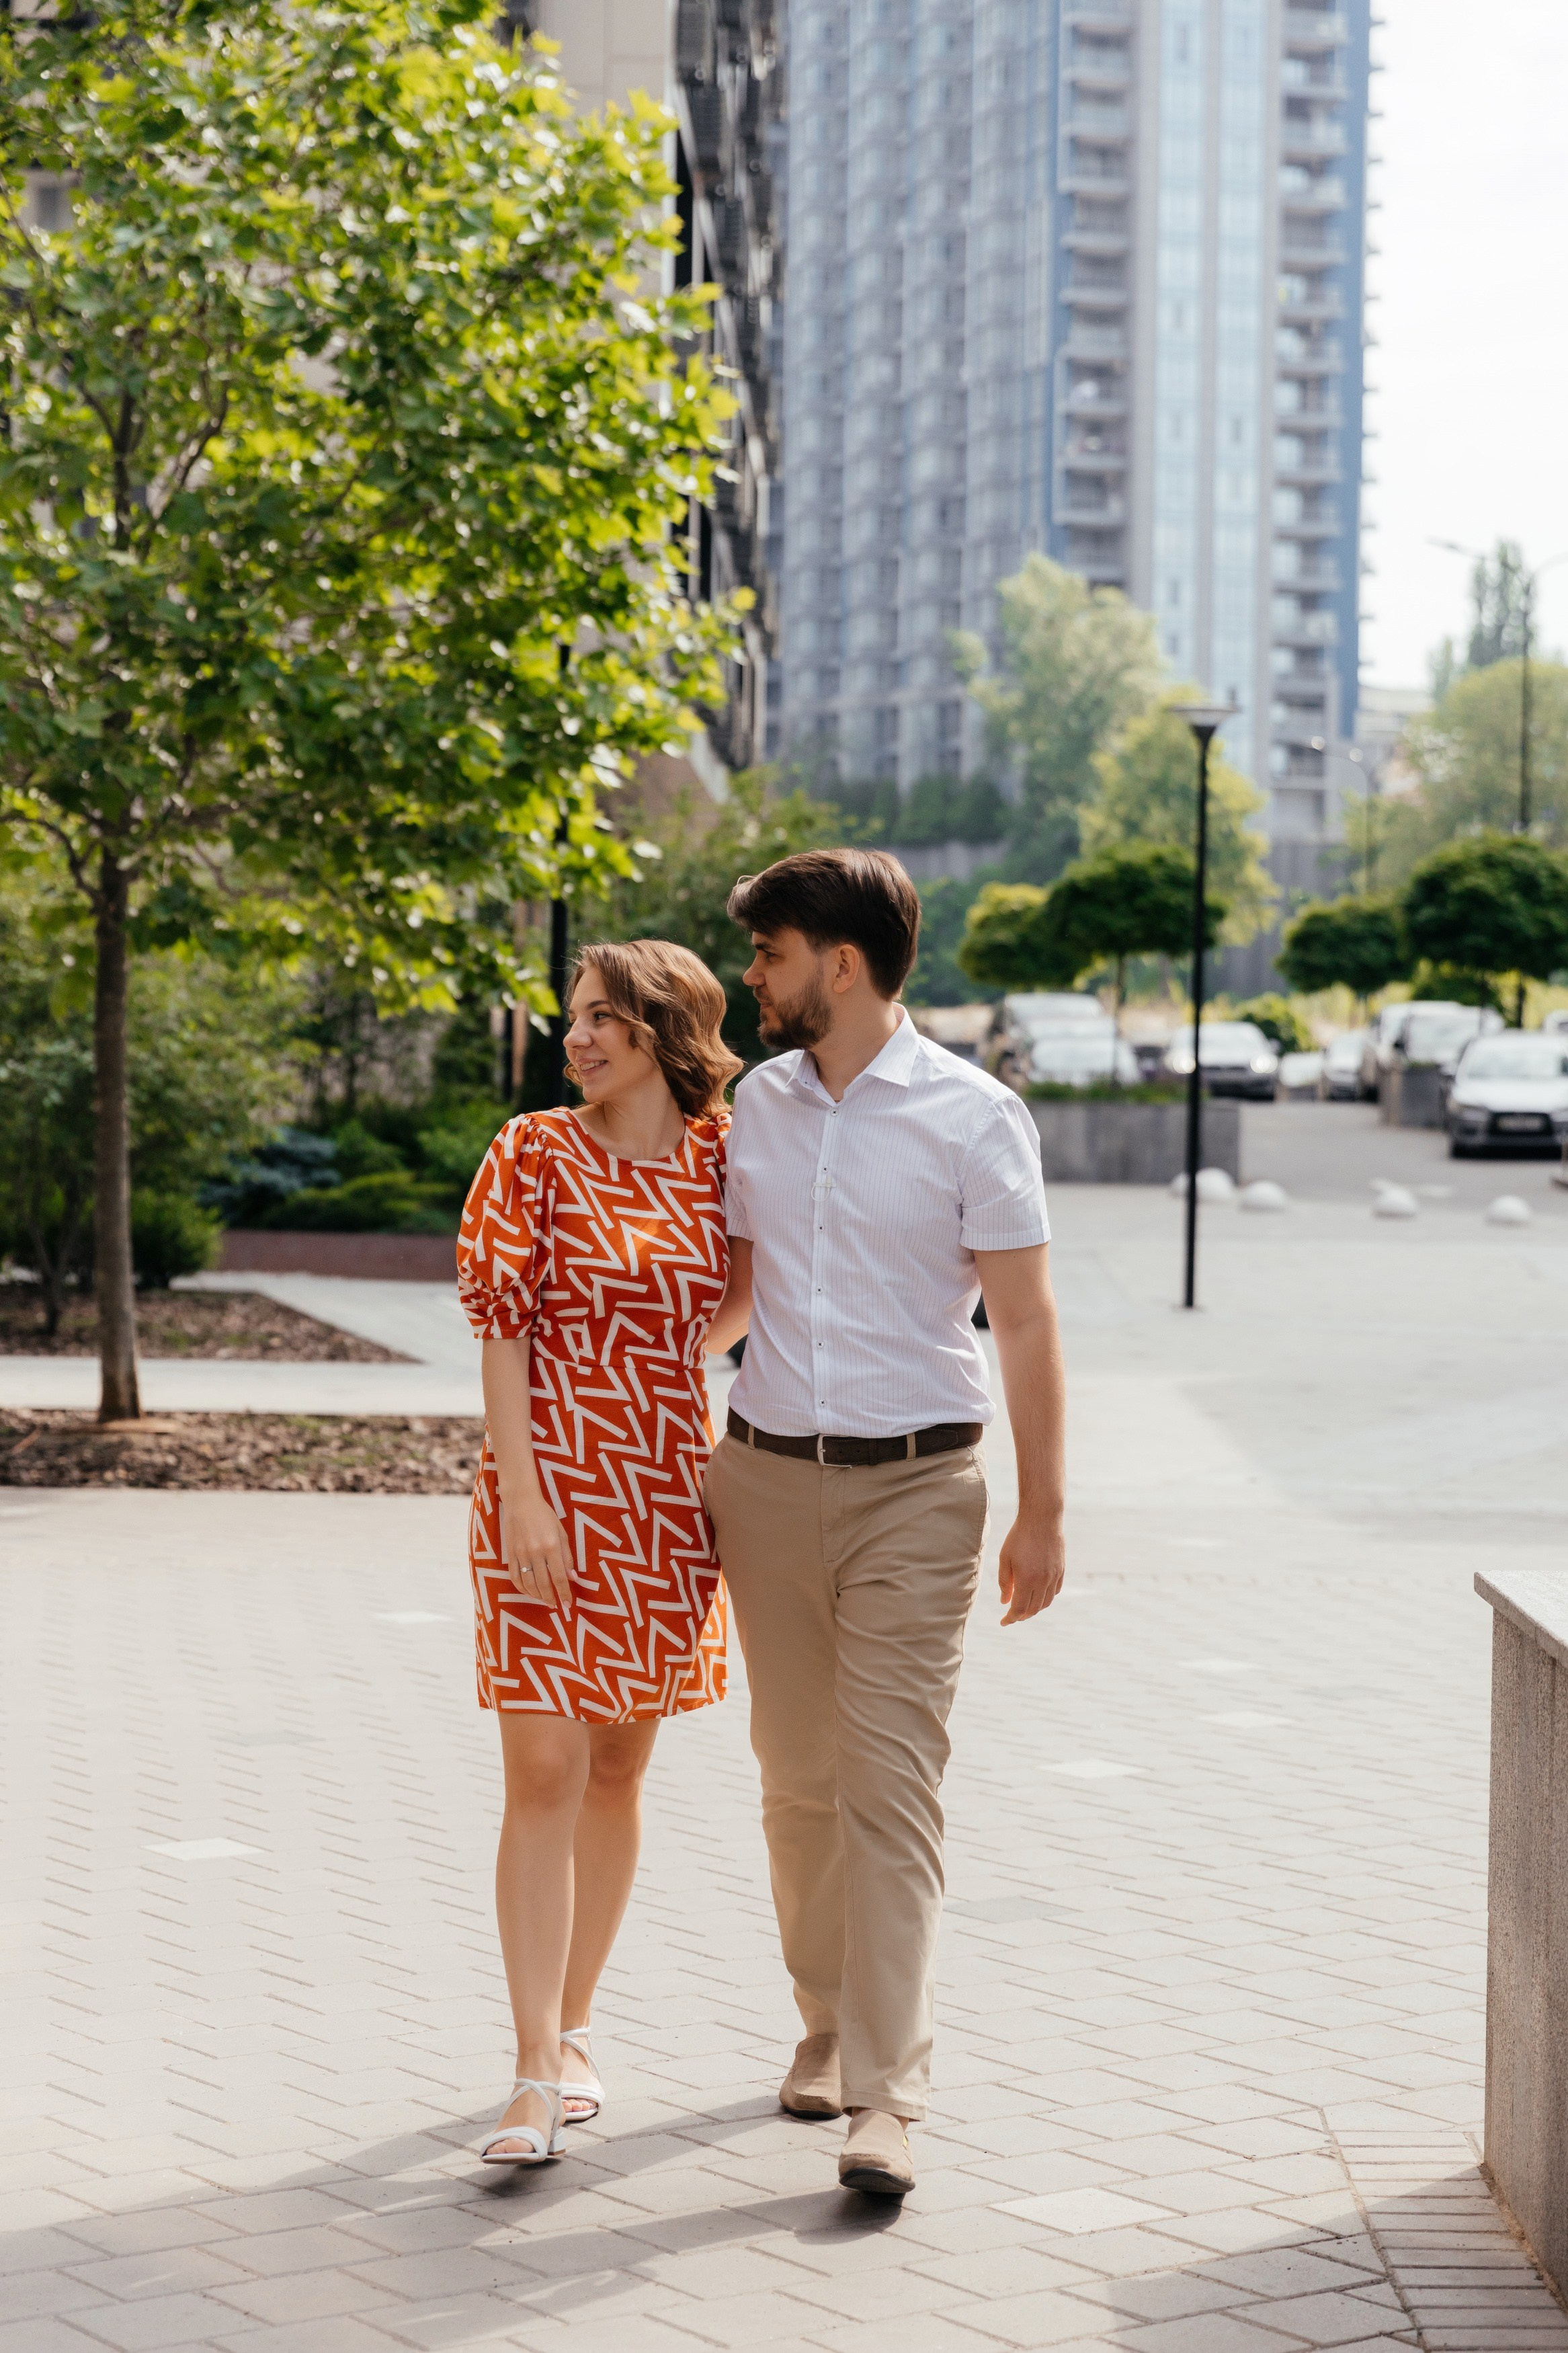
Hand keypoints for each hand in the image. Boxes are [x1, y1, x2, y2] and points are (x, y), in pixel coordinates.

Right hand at [500, 1484, 572, 1614]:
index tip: (568, 1604)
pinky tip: (530, 1592)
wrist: (521, 1502)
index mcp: (551, 1546)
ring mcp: (521, 1554)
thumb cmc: (545, 1516)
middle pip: (543, 1584)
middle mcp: (535, 1552)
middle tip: (556, 1606)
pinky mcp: (510, 1554)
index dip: (564, 1593)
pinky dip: (522, 1589)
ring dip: (537, 1596)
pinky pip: (515, 1577)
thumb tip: (572, 1578)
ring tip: (545, 1600)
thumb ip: (567, 1556)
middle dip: (551, 1599)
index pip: (559, 1577)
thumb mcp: (561, 1533)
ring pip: (528, 1584)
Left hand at [998, 1512, 1064, 1626]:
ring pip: (1046, 1602)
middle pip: (1034, 1609)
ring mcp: (1054, 1576)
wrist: (1042, 1519)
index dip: (1011, 1618)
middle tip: (1012, 1615)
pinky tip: (1038, 1594)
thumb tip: (1005, 1602)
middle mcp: (1043, 1581)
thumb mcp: (1005, 1559)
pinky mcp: (1061, 1570)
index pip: (1019, 1609)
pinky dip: (1046, 1598)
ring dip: (1035, 1609)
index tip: (1003, 1622)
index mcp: (1027, 1580)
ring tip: (1025, 1607)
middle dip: (1022, 1615)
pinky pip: (1055, 1591)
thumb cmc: (1019, 1537)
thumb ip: (1005, 1582)